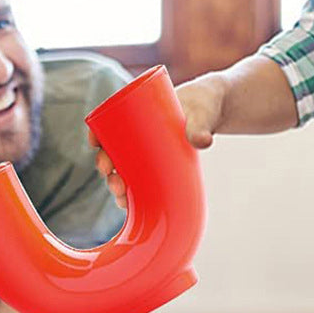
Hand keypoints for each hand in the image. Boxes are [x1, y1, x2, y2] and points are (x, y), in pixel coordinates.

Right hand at [89, 72, 226, 207]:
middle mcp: (141, 133)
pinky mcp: (163, 164)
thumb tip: (202, 142)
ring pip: (124, 167)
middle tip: (110, 172)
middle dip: (106, 164)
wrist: (218, 108)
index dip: (97, 134)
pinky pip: (141, 178)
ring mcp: (150, 150)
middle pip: (113, 149)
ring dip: (115, 183)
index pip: (110, 123)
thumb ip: (201, 126)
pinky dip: (131, 192)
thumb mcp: (202, 112)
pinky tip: (126, 207)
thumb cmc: (205, 105)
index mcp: (141, 113)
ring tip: (120, 195)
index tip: (95, 142)